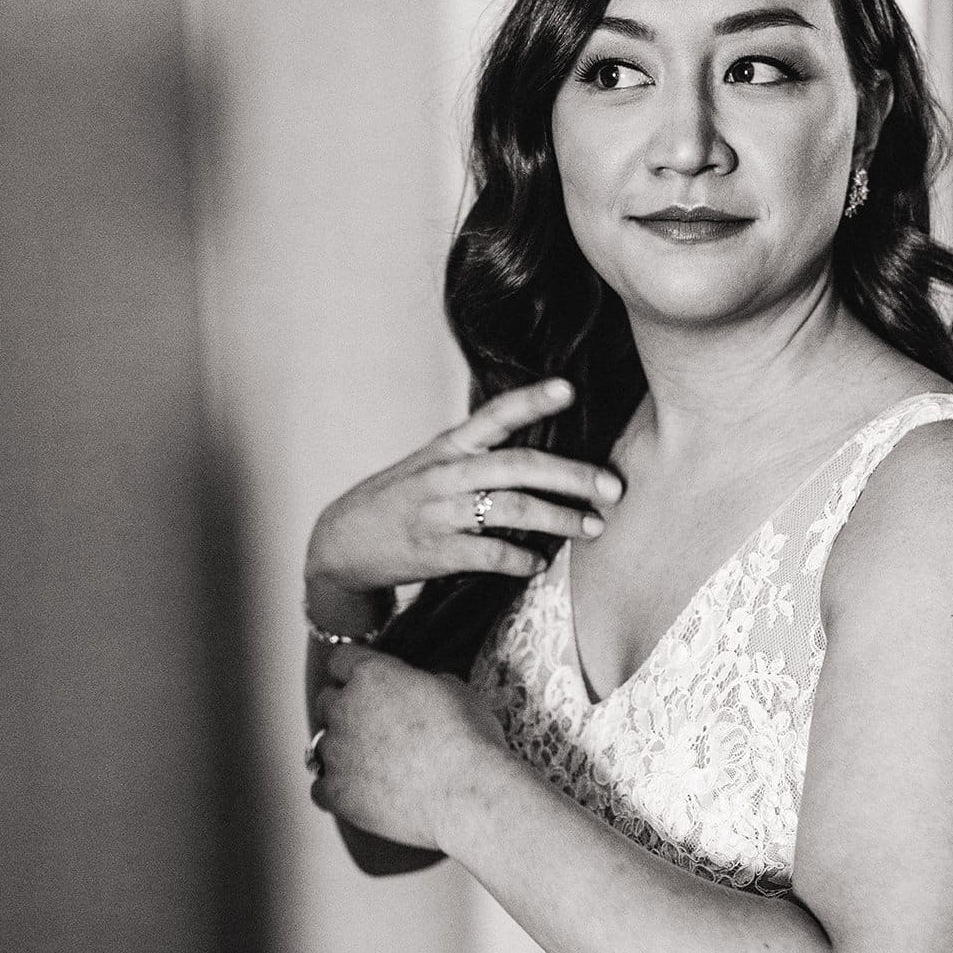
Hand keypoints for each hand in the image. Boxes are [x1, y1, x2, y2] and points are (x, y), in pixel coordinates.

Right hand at [305, 379, 623, 603]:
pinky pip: (490, 554)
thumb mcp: (430, 466)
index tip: (570, 388)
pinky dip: (521, 560)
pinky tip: (538, 563)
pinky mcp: (436, 551)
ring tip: (590, 527)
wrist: (340, 543)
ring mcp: (440, 513)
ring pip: (512, 509)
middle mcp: (446, 474)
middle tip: (613, 487)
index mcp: (448, 447)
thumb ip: (476, 459)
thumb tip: (540, 462)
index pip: (495, 415)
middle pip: (519, 466)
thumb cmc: (398, 502)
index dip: (532, 400)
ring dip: (558, 519)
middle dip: (573, 476)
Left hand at [310, 644, 507, 850]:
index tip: (366, 682)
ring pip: (321, 745)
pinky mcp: (337, 792)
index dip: (354, 671)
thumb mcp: (455, 691)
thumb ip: (423, 683)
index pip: (341, 660)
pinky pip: (320, 788)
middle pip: (326, 701)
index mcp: (372, 675)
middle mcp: (345, 708)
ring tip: (374, 764)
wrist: (468, 792)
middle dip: (346, 710)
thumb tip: (419, 689)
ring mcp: (336, 753)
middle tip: (375, 726)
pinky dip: (336, 790)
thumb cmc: (469, 739)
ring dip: (342, 751)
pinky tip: (360, 793)